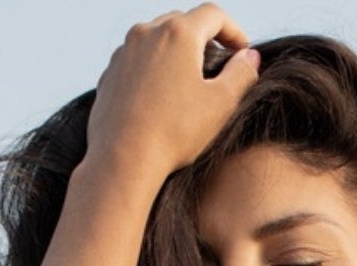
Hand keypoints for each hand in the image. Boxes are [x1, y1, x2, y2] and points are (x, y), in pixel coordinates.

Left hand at [83, 5, 260, 179]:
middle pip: (183, 21)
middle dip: (205, 37)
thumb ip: (242, 72)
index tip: (242, 51)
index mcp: (177, 33)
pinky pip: (137, 60)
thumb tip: (249, 56)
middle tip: (218, 62)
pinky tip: (162, 94)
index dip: (234, 30)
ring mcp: (122, 53)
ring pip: (157, 38)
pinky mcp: (108, 75)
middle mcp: (145, 33)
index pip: (213, 14)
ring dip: (177, 50)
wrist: (122, 161)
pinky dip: (154, 67)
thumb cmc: (173, 132)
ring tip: (189, 78)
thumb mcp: (222, 102)